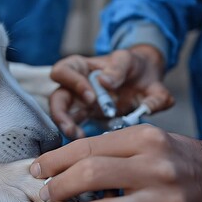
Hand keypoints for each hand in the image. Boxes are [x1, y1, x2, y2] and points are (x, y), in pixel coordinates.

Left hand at [29, 124, 201, 201]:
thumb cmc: (173, 155)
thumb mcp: (145, 141)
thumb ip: (110, 150)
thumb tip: (67, 165)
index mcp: (143, 137)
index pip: (87, 146)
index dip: (56, 159)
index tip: (38, 168)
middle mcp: (152, 162)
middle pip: (90, 171)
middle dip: (58, 184)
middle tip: (44, 192)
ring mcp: (161, 193)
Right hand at [49, 45, 173, 138]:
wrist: (144, 79)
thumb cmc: (131, 64)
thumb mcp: (127, 60)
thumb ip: (118, 69)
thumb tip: (104, 82)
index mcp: (80, 66)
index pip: (62, 71)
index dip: (72, 83)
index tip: (91, 97)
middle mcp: (73, 84)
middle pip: (56, 98)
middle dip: (60, 114)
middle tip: (71, 128)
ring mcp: (78, 102)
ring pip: (62, 114)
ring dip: (66, 126)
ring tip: (77, 137)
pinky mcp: (86, 116)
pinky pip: (75, 125)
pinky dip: (78, 133)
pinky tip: (86, 141)